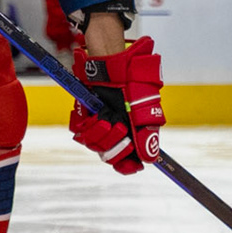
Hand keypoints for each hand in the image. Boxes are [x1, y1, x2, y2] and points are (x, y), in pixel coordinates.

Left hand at [69, 36, 164, 173]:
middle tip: (119, 128)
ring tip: (106, 118)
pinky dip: (86, 125)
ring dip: (100, 134)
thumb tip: (151, 160)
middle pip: (110, 156)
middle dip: (114, 145)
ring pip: (94, 145)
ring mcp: (99, 125)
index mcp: (132, 132)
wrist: (114, 66)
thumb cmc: (132, 85)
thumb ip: (146, 135)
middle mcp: (116, 131)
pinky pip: (80, 132)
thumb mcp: (143, 111)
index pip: (128, 160)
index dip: (127, 166)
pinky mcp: (85, 116)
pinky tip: (94, 115)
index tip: (129, 166)